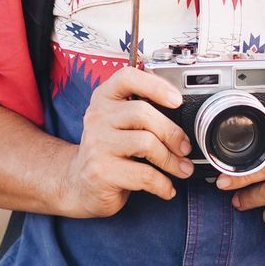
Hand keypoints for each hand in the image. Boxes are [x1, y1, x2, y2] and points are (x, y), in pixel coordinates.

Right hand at [59, 66, 194, 218]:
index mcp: (104, 98)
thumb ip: (142, 112)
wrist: (78, 184)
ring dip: (172, 160)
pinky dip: (163, 184)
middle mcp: (97, 117)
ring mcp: (97, 144)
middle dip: (172, 133)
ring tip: (182, 169)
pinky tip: (167, 187)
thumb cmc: (108, 150)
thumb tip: (184, 119)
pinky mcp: (102, 172)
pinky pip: (144, 175)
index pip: (127, 78)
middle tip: (185, 147)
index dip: (155, 85)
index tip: (177, 100)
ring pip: (146, 143)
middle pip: (143, 113)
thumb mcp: (119, 123)